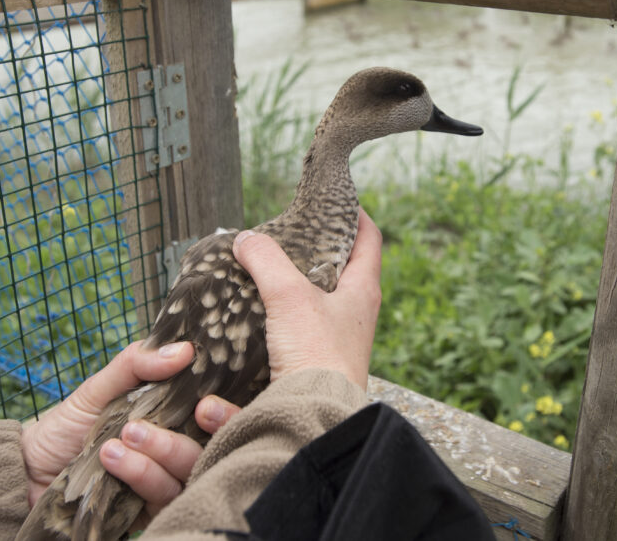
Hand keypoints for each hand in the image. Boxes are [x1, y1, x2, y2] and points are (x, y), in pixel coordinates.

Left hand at [20, 341, 240, 519]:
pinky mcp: (147, 510)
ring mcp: (165, 481)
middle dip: (196, 433)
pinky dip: (139, 475)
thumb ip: (137, 364)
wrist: (29, 471)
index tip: (206, 403)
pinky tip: (112, 457)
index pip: (217, 416)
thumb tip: (185, 349)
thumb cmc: (69, 426)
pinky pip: (161, 498)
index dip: (226, 412)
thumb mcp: (100, 386)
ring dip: (158, 452)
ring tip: (120, 437)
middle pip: (211, 448)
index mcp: (176, 418)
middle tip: (175, 417)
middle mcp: (179, 450)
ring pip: (187, 473)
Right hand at [232, 207, 382, 389]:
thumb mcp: (289, 297)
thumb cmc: (317, 356)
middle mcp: (357, 314)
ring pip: (321, 298)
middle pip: (344, 267)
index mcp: (363, 290)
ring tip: (268, 268)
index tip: (336, 200)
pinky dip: (284, 312)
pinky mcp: (318, 360)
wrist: (315, 417)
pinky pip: (303, 326)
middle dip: (318, 248)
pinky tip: (260, 310)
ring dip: (298, 282)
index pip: (369, 238)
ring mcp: (340, 338)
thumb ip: (267, 261)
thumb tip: (247, 240)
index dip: (354, 215)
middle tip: (290, 233)